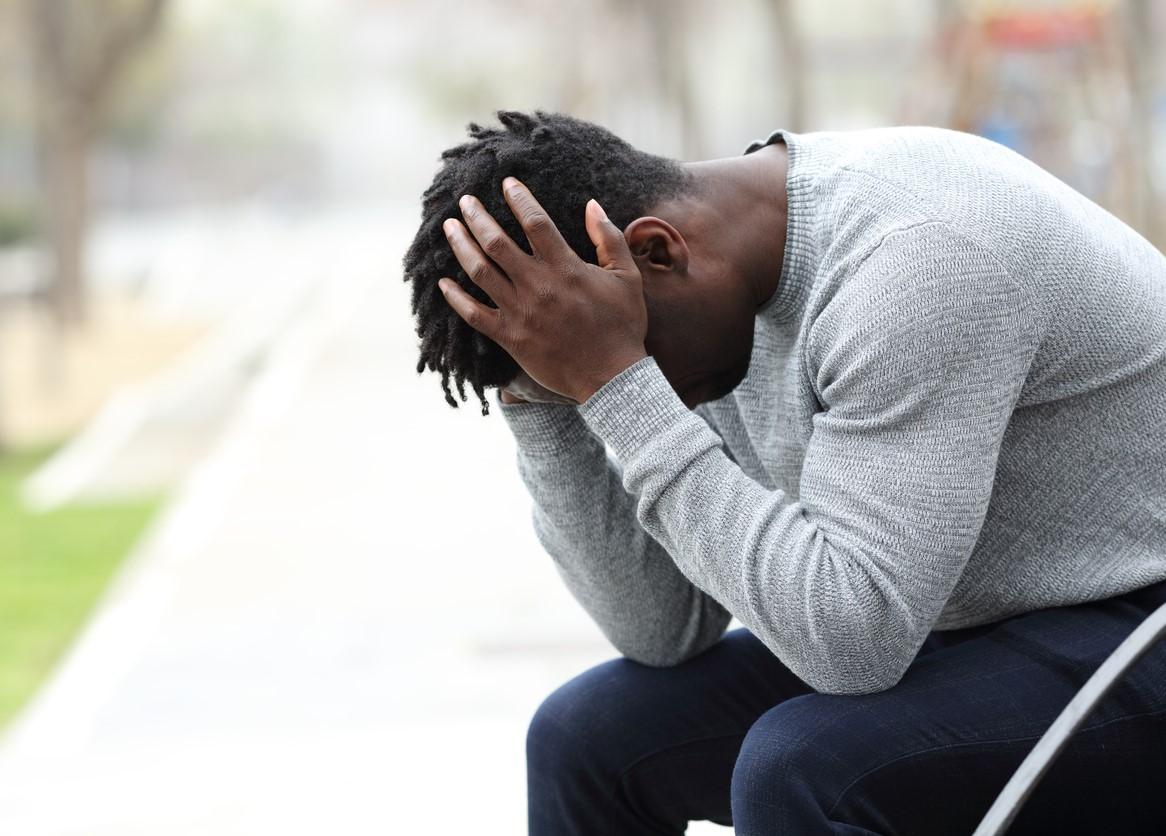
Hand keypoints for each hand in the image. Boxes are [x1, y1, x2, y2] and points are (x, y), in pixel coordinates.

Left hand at [437, 178, 648, 404]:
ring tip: (450, 227)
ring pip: (479, 272)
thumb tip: (593, 205)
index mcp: (565, 267)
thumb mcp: (627, 277)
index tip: (507, 183)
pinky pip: (474, 314)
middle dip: (478, 216)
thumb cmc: (622, 326)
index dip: (518, 198)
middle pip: (497, 242)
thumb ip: (609, 238)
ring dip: (461, 246)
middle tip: (465, 200)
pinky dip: (456, 298)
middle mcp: (537, 286)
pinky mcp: (510, 337)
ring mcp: (520, 312)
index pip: (535, 222)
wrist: (612, 378)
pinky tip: (443, 283)